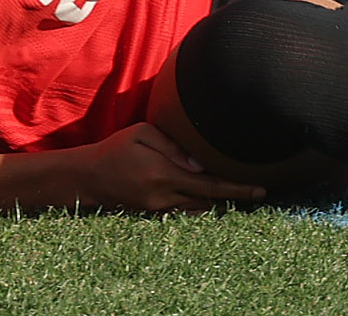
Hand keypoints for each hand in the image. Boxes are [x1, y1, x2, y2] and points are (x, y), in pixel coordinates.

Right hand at [89, 122, 266, 212]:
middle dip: (233, 196)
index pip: (209, 185)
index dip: (236, 188)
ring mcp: (158, 208)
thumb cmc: (116, 148)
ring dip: (218, 202)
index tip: (260, 190)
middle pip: (209, 200)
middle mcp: (164, 196)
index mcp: (164, 175)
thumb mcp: (142, 134)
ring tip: (238, 192)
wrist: (88, 177)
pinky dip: (200, 204)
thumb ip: (173, 147)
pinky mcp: (153, 213)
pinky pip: (184, 211)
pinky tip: (210, 197)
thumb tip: (201, 163)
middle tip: (257, 190)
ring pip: (198, 209)